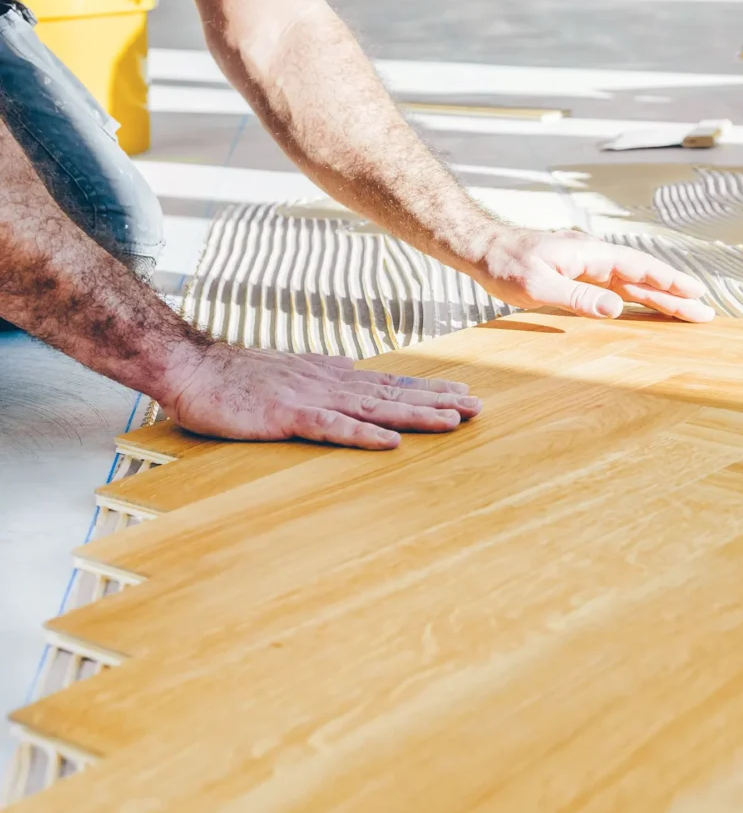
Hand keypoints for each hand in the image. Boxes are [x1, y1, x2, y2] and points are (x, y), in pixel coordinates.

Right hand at [159, 343, 480, 448]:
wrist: (194, 370)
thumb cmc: (238, 375)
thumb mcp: (290, 370)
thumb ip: (323, 372)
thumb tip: (352, 370)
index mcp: (330, 376)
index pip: (388, 384)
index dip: (427, 389)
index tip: (461, 393)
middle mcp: (329, 384)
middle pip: (392, 394)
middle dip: (437, 401)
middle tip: (478, 407)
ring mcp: (310, 399)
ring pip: (373, 409)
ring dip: (415, 415)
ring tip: (453, 420)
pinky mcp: (286, 417)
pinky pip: (331, 428)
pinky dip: (362, 435)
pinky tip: (390, 442)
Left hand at [474, 227, 714, 323]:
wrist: (482, 248)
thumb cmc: (505, 265)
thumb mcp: (538, 286)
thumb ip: (578, 298)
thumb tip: (617, 308)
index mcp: (590, 254)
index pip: (639, 268)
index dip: (669, 282)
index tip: (697, 293)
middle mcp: (593, 256)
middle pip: (642, 277)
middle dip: (674, 295)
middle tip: (704, 313)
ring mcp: (586, 264)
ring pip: (630, 282)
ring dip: (658, 297)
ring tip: (686, 311)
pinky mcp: (576, 273)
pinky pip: (613, 286)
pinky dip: (634, 296)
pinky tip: (644, 306)